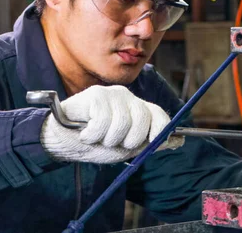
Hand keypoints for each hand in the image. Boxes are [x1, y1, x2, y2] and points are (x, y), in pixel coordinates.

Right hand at [40, 85, 183, 163]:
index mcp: (138, 109)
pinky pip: (103, 120)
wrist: (63, 143)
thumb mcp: (127, 148)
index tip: (147, 143)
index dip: (159, 131)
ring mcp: (112, 94)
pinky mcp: (95, 95)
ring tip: (96, 137)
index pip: (159, 115)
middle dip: (128, 140)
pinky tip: (86, 133)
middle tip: (112, 142)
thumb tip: (179, 141)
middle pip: (143, 119)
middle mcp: (128, 97)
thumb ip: (151, 143)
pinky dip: (93, 135)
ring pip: (123, 122)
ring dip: (108, 139)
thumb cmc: (96, 144)